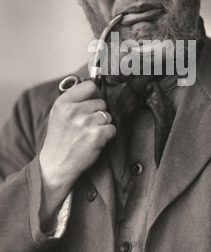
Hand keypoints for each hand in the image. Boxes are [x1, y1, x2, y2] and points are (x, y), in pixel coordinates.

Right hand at [39, 80, 115, 225]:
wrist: (56, 165)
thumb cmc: (59, 139)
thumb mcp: (58, 114)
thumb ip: (74, 100)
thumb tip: (96, 87)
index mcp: (63, 102)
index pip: (90, 86)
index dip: (95, 94)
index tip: (92, 102)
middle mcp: (73, 110)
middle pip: (101, 102)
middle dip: (98, 113)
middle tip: (86, 125)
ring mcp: (85, 123)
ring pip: (108, 116)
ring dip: (103, 125)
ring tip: (89, 134)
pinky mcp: (96, 136)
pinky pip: (112, 129)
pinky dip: (107, 136)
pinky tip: (95, 141)